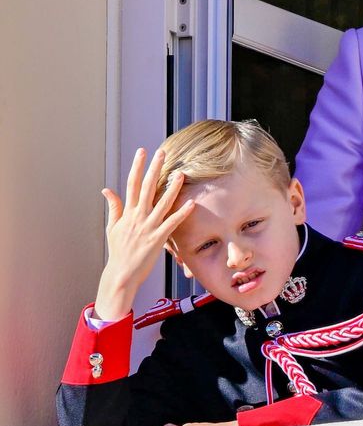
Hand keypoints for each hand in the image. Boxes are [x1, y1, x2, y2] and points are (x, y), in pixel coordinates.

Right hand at [94, 148, 194, 320]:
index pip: (132, 183)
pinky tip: (192, 204)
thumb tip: (107, 189)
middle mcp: (137, 216)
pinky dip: (182, 214)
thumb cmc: (118, 251)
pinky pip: (172, 224)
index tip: (142, 152)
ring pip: (162, 203)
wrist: (121, 273)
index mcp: (127, 212)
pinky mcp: (157, 239)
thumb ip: (114, 207)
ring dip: (172, 188)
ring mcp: (148, 227)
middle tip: (162, 153)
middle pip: (147, 188)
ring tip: (181, 174)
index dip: (137, 166)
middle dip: (154, 169)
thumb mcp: (112, 227)